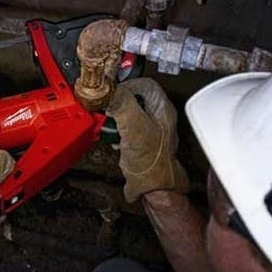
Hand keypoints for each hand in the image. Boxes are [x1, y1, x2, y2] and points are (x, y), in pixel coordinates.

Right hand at [106, 78, 189, 201]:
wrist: (152, 188)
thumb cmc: (151, 162)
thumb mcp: (133, 127)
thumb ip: (122, 104)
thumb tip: (110, 90)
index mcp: (162, 108)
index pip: (144, 83)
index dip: (126, 85)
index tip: (113, 92)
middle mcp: (158, 117)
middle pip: (135, 98)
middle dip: (118, 103)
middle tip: (109, 108)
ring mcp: (150, 130)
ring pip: (129, 113)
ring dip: (115, 118)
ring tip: (110, 125)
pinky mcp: (141, 142)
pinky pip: (126, 129)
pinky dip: (117, 132)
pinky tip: (113, 139)